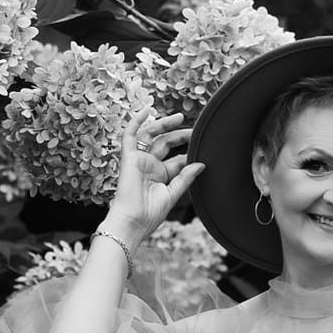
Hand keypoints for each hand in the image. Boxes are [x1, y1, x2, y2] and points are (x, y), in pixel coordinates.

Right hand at [105, 108, 204, 247]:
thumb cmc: (150, 214)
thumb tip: (202, 164)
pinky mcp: (128, 157)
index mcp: (161, 176)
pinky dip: (136, 121)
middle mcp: (149, 165)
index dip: (189, 154)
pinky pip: (129, 135)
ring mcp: (139, 160)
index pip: (177, 159)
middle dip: (180, 136)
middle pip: (166, 144)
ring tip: (180, 117)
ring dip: (164, 124)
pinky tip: (146, 110)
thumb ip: (186, 178)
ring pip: (151, 135)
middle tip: (195, 130)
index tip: (203, 150)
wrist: (133, 222)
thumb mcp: (173, 194)